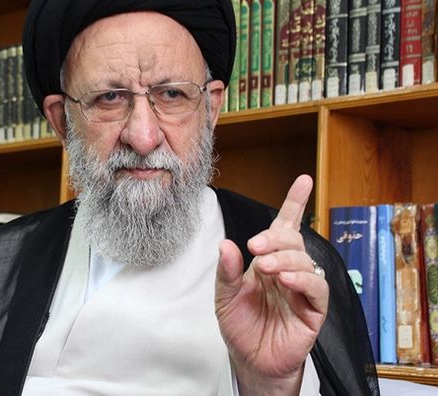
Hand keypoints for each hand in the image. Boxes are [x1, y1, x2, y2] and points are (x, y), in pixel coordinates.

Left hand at [215, 175, 328, 394]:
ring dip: (285, 259)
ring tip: (267, 268)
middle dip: (275, 238)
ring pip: (305, 260)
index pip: (283, 228)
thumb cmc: (239, 325)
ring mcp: (301, 289)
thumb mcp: (224, 297)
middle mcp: (287, 270)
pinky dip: (303, 279)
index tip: (304, 181)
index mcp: (267, 261)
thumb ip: (226, 271)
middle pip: (292, 241)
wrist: (249, 360)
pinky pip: (317, 287)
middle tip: (256, 248)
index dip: (294, 204)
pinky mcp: (313, 310)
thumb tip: (226, 244)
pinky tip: (287, 280)